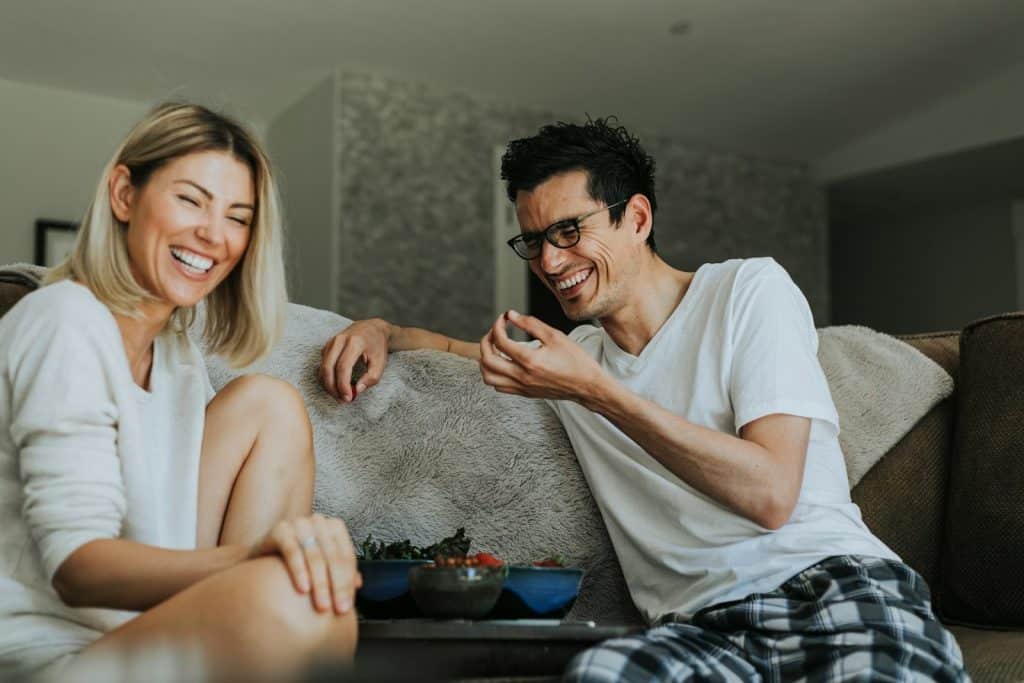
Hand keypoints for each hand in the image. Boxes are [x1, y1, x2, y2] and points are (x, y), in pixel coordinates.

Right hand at [250, 513, 362, 614]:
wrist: (262, 555)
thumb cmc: (297, 560)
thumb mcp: (320, 565)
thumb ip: (340, 572)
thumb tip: (359, 584)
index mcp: (334, 527)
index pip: (347, 557)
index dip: (348, 584)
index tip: (345, 608)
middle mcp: (319, 521)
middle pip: (334, 557)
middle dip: (337, 586)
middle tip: (336, 610)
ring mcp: (299, 523)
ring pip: (316, 555)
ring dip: (321, 583)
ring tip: (322, 606)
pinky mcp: (280, 529)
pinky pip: (293, 551)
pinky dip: (300, 571)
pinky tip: (303, 590)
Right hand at [320, 318, 390, 401]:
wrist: (372, 328)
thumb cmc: (377, 346)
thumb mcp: (381, 362)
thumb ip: (372, 378)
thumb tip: (357, 390)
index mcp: (355, 342)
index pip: (343, 367)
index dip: (343, 385)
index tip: (348, 398)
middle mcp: (340, 340)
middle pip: (328, 367)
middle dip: (332, 387)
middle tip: (341, 399)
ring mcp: (332, 342)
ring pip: (323, 367)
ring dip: (328, 384)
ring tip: (339, 394)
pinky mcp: (327, 345)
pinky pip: (322, 364)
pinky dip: (327, 377)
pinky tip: (337, 385)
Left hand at [479, 310, 606, 406]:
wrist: (587, 386)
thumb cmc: (575, 360)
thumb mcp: (555, 336)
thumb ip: (530, 324)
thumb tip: (510, 315)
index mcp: (529, 360)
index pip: (500, 341)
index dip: (498, 325)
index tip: (504, 318)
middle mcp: (522, 375)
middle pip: (488, 359)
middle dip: (486, 341)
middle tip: (494, 332)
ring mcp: (521, 386)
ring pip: (488, 376)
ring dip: (486, 360)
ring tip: (495, 348)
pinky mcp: (524, 393)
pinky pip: (498, 386)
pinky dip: (494, 373)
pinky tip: (503, 363)